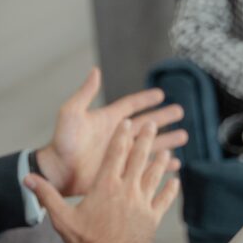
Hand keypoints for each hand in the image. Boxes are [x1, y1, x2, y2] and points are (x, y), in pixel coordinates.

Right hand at [23, 121, 180, 242]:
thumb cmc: (85, 242)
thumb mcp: (62, 218)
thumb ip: (46, 195)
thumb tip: (26, 178)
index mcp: (106, 186)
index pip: (115, 154)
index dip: (121, 135)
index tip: (127, 122)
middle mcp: (127, 190)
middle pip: (138, 158)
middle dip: (145, 139)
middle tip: (152, 124)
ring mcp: (142, 204)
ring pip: (154, 176)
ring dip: (161, 161)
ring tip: (167, 150)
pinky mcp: (152, 218)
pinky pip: (164, 200)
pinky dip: (170, 190)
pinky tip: (176, 181)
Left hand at [36, 67, 187, 196]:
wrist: (59, 172)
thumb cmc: (62, 143)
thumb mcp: (72, 113)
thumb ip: (85, 93)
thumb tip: (95, 70)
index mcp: (108, 120)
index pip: (130, 106)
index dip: (145, 99)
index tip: (161, 94)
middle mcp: (117, 136)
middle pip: (146, 124)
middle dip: (163, 118)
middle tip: (180, 112)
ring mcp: (121, 154)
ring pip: (150, 145)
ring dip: (167, 140)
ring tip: (184, 136)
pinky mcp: (122, 171)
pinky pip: (146, 167)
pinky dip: (160, 165)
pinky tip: (173, 164)